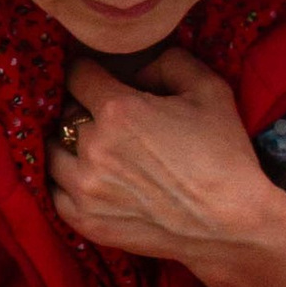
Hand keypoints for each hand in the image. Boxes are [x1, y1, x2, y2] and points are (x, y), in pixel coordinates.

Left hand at [50, 49, 277, 265]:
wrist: (232, 225)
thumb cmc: (224, 154)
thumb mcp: (208, 89)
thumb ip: (168, 62)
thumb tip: (136, 66)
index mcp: (118, 109)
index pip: (77, 74)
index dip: (90, 73)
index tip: (98, 80)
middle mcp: (93, 147)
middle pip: (66, 114)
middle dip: (84, 111)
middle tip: (108, 120)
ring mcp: (84, 189)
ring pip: (53, 152)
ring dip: (68, 146)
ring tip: (93, 149)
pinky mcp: (85, 221)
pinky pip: (54, 192)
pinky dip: (66, 182)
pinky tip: (87, 179)